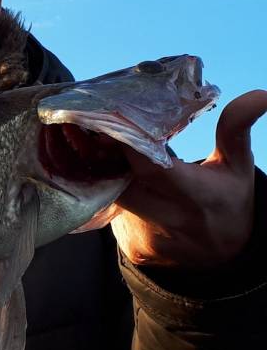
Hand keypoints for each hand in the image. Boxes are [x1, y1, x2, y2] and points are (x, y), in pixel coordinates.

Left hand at [111, 89, 266, 269]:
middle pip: (120, 185)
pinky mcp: (134, 247)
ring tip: (101, 154)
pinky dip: (107, 195)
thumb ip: (236, 129)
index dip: (127, 146)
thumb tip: (259, 94)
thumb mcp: (238, 166)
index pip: (152, 169)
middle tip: (99, 135)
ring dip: (104, 175)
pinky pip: (110, 216)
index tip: (112, 122)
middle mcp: (171, 219)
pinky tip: (111, 181)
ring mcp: (148, 237)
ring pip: (109, 200)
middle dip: (104, 158)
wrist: (222, 255)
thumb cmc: (229, 200)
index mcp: (198, 195)